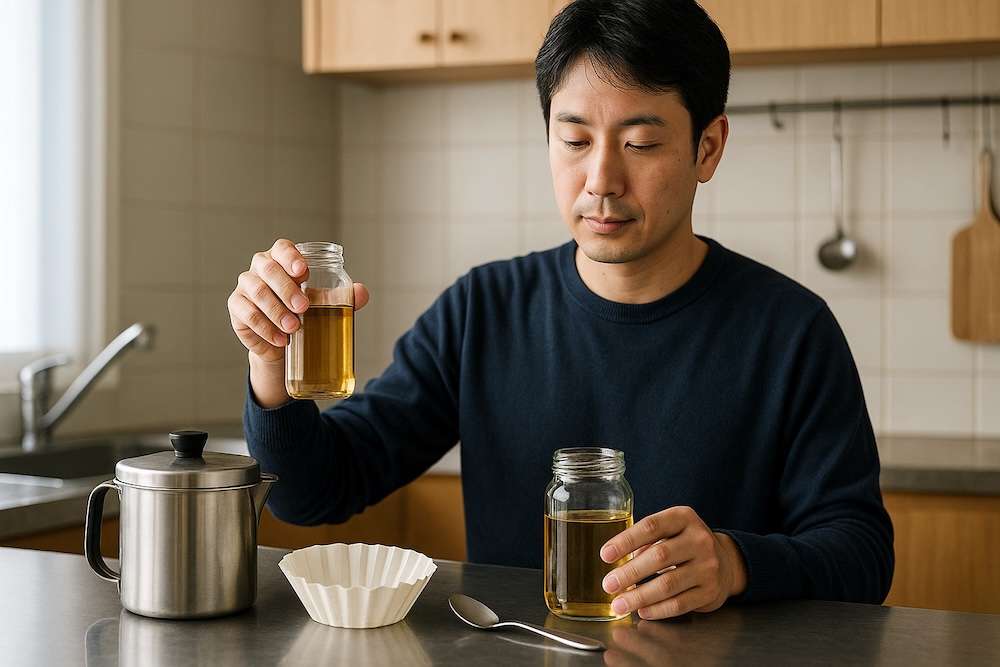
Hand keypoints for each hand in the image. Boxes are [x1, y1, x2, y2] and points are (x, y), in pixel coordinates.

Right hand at [227, 239, 368, 406]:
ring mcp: (246, 286)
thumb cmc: (305, 313)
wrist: (283, 341)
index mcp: (283, 259)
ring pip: (257, 291)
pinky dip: (264, 327)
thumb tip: (361, 292)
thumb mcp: (326, 304)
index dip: (291, 257)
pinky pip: (247, 313)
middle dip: (287, 288)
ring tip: (294, 328)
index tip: (304, 271)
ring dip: (276, 310)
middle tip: (304, 307)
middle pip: (268, 269)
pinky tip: (280, 339)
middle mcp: (261, 268)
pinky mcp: (237, 307)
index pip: (282, 248)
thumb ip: (344, 297)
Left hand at [599, 506, 746, 619]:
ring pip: (668, 584)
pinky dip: (657, 609)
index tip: (605, 555)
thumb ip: (646, 541)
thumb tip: (617, 564)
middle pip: (659, 556)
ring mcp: (708, 567)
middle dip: (630, 573)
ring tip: (619, 603)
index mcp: (684, 518)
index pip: (651, 526)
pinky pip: (679, 603)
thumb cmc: (685, 544)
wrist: (726, 562)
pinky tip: (642, 611)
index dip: (625, 541)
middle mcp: (700, 540)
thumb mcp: (670, 531)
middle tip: (608, 584)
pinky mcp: (710, 591)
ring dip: (639, 596)